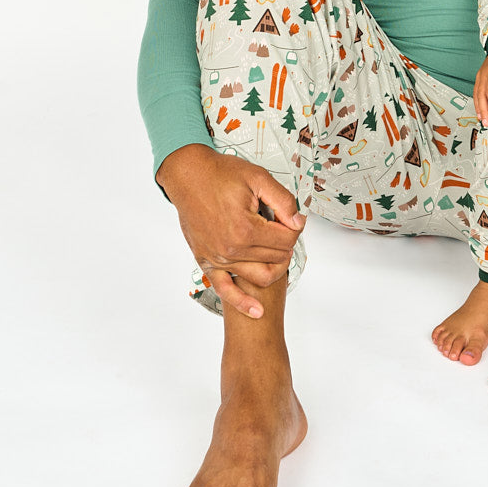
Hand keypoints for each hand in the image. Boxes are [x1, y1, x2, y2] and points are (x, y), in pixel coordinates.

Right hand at [157, 144, 305, 318]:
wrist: (189, 176)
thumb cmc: (220, 175)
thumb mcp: (259, 178)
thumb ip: (283, 201)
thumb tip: (298, 223)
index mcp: (246, 229)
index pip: (288, 239)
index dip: (294, 226)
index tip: (289, 217)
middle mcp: (232, 249)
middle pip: (277, 257)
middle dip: (285, 242)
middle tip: (280, 226)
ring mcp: (218, 259)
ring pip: (261, 276)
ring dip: (275, 265)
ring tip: (276, 250)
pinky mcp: (207, 263)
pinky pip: (226, 290)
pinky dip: (242, 303)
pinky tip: (256, 311)